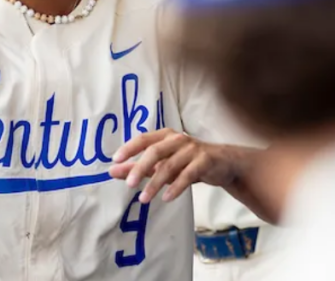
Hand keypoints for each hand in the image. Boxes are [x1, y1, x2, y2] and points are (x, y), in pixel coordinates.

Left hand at [109, 129, 238, 203]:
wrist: (223, 163)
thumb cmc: (187, 161)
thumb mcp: (161, 163)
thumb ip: (137, 166)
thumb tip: (111, 171)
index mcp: (164, 135)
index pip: (143, 139)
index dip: (129, 149)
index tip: (116, 161)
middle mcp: (177, 139)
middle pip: (155, 151)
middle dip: (140, 168)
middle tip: (129, 184)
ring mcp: (192, 149)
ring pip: (170, 166)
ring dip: (155, 183)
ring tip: (144, 199)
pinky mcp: (205, 161)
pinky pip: (188, 175)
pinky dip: (176, 187)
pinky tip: (167, 198)